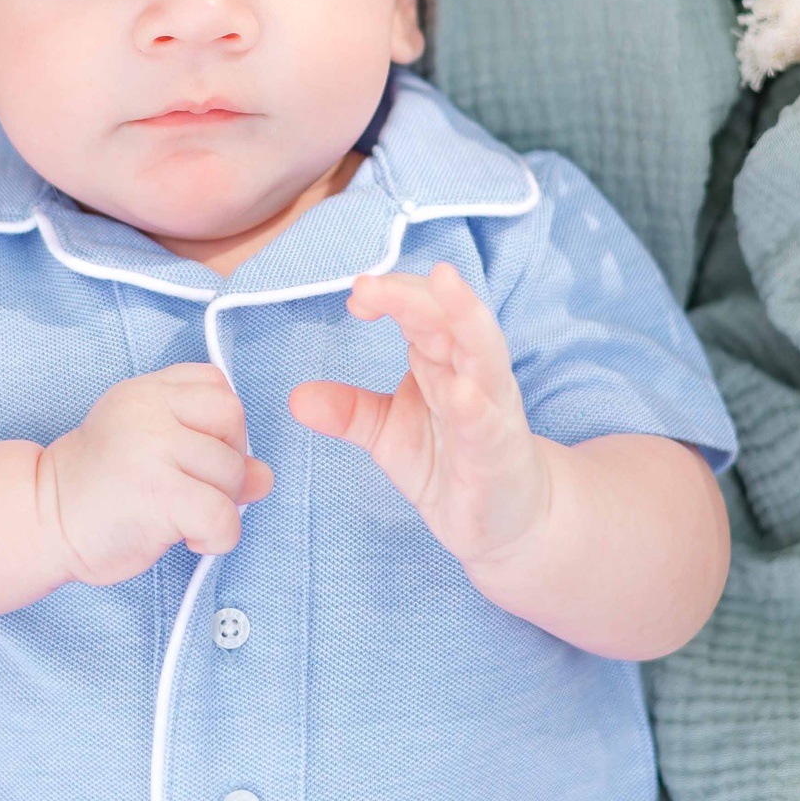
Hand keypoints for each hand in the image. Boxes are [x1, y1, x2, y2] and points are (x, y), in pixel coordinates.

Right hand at [36, 365, 275, 586]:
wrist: (44, 519)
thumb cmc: (98, 488)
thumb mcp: (149, 449)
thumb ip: (205, 450)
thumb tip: (264, 475)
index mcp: (145, 392)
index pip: (216, 383)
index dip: (224, 424)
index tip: (201, 453)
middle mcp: (148, 411)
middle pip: (233, 419)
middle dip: (230, 460)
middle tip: (199, 488)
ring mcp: (152, 450)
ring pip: (232, 471)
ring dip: (222, 504)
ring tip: (187, 518)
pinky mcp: (157, 495)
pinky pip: (222, 514)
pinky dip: (218, 536)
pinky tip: (191, 539)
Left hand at [290, 262, 550, 566]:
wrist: (502, 520)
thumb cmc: (450, 463)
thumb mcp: (388, 434)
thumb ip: (348, 411)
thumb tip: (297, 397)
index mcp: (443, 361)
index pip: (421, 309)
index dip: (392, 295)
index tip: (357, 296)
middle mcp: (471, 372)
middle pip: (446, 318)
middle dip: (410, 294)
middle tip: (367, 284)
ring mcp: (491, 408)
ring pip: (484, 350)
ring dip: (464, 314)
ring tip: (443, 280)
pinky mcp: (498, 451)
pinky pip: (488, 422)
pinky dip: (475, 405)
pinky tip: (460, 392)